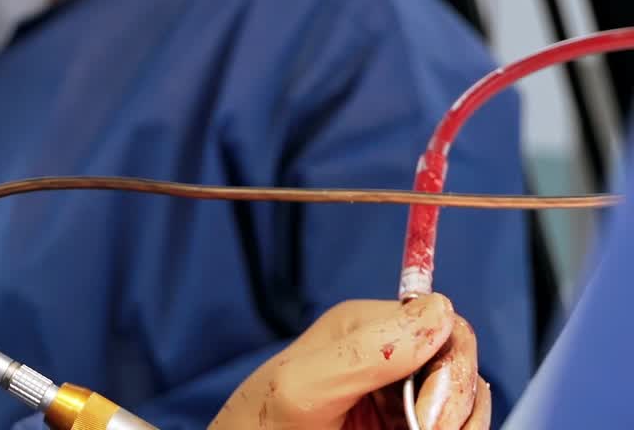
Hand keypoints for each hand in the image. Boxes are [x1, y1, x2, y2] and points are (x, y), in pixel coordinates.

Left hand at [208, 295, 490, 429]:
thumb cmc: (262, 426)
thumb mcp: (304, 386)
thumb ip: (365, 349)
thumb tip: (438, 312)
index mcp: (366, 328)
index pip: (442, 321)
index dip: (449, 362)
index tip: (426, 411)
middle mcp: (391, 359)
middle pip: (462, 364)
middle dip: (456, 403)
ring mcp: (403, 400)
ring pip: (469, 403)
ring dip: (461, 424)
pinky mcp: (407, 426)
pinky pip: (457, 425)